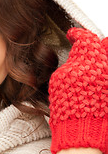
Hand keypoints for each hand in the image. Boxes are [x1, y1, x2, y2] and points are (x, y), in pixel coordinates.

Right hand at [49, 28, 106, 153]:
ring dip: (101, 58)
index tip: (73, 35)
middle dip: (96, 43)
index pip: (86, 38)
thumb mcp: (61, 78)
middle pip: (106, 44)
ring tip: (90, 65)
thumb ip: (72, 60)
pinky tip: (96, 77)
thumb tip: (77, 51)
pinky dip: (103, 71)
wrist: (81, 130)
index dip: (78, 34)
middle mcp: (105, 68)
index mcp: (88, 62)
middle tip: (87, 47)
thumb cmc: (68, 107)